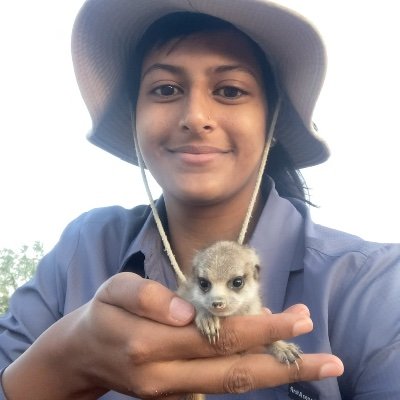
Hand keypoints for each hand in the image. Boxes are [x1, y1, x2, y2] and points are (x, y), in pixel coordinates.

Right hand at [2, 273, 342, 398]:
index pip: (215, 337)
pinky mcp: (176, 395)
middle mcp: (164, 377)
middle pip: (233, 371)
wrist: (84, 353)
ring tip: (315, 362)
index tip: (296, 317)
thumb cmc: (103, 313)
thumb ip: (146, 296)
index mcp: (148, 345)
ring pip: (231, 385)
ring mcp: (172, 391)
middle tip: (327, 355)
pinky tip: (276, 361)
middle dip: (282, 361)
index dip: (258, 327)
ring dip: (275, 373)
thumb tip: (185, 310)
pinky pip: (220, 385)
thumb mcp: (114, 289)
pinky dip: (251, 374)